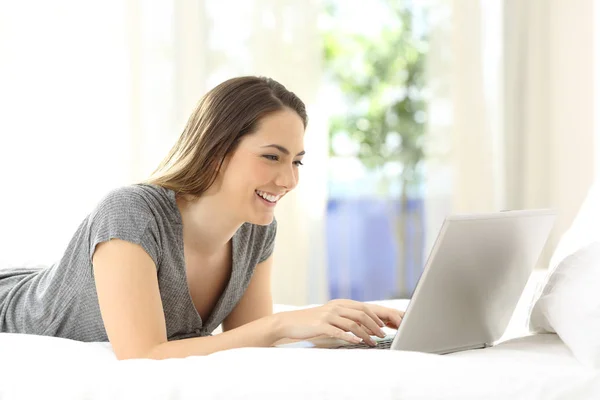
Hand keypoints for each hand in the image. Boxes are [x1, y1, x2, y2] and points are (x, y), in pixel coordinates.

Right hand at [272, 299, 403, 345]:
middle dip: (375, 326)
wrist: (290, 322)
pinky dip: (350, 337)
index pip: (363, 308)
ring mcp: (329, 315)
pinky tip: (357, 342)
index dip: (376, 317)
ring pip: (353, 324)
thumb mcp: (329, 315)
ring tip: (373, 342)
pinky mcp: (322, 325)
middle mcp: (336, 307)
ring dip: (366, 334)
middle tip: (382, 335)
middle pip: (362, 314)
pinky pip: (339, 331)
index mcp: (340, 304)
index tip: (385, 326)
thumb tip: (362, 325)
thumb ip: (344, 317)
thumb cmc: (311, 321)